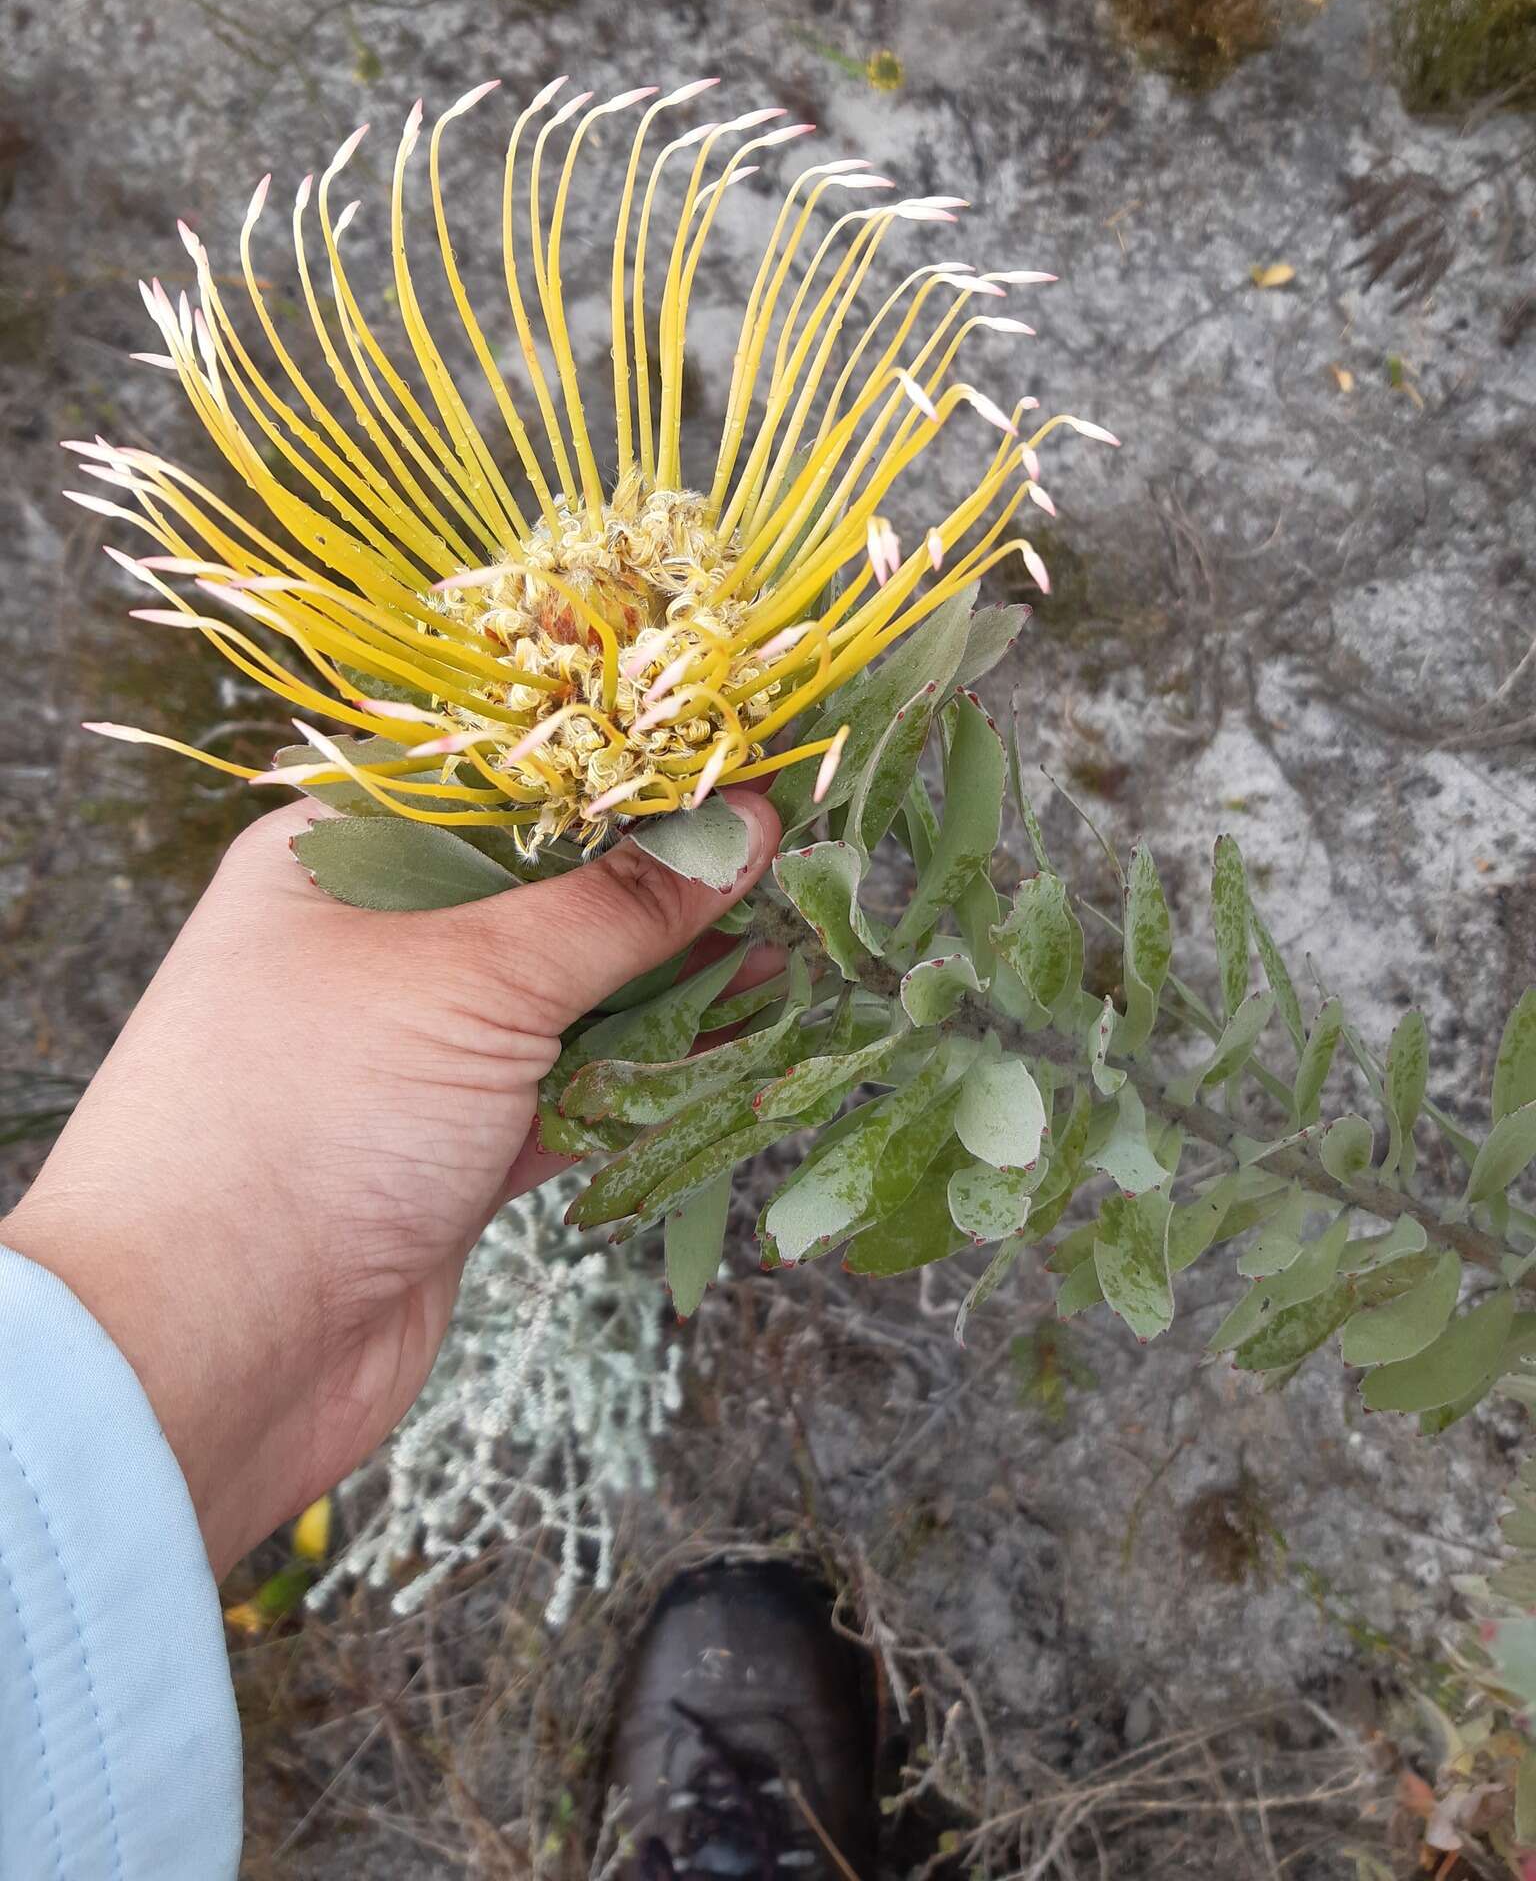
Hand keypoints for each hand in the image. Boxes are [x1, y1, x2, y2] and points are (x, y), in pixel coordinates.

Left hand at [0, 793, 778, 1576]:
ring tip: (790, 948)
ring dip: (673, 985)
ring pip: (569, 996)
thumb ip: (619, 905)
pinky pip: (572, 1091)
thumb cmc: (306, 1116)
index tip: (735, 762)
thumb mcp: (475, 979)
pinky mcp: (451, 1148)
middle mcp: (371, 942)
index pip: (502, 782)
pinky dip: (649, 1076)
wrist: (210, 1352)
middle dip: (662, 886)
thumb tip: (744, 825)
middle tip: (785, 857)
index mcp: (338, 856)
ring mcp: (413, 1051)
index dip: (620, 773)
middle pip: (545, 890)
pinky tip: (737, 1041)